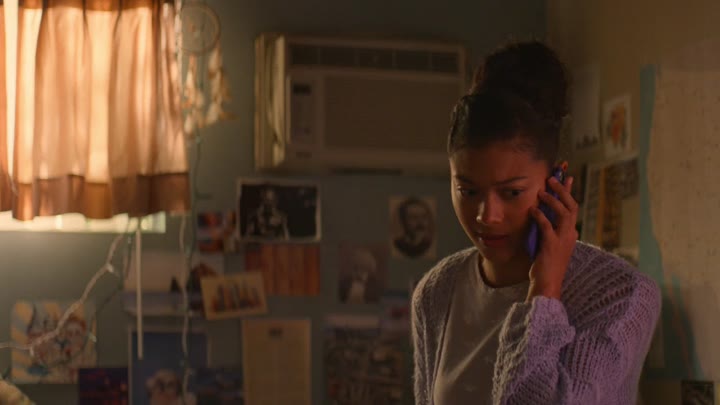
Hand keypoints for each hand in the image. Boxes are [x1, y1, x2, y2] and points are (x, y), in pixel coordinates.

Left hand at [526, 176, 578, 300]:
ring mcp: (562, 240)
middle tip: (552, 178)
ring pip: (563, 213)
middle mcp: (570, 235)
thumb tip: (542, 215)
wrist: (547, 284)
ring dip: (553, 200)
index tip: (566, 177)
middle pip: (572, 206)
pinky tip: (532, 210)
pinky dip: (540, 216)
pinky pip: (547, 226)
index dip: (569, 192)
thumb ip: (550, 230)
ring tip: (542, 191)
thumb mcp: (550, 244)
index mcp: (570, 234)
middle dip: (563, 190)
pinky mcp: (552, 245)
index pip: (572, 208)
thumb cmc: (546, 266)